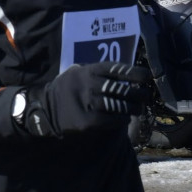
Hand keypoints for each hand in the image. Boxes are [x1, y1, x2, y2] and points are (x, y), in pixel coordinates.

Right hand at [23, 62, 150, 137]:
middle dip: (137, 93)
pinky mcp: (86, 121)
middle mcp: (88, 85)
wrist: (45, 110)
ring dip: (132, 108)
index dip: (134, 73)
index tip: (147, 76)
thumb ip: (98, 72)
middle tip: (146, 96)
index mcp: (88, 71)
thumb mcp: (77, 72)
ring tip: (138, 108)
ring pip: (118, 105)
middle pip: (120, 89)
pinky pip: (110, 120)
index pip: (115, 69)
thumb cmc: (68, 89)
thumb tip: (126, 74)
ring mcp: (87, 103)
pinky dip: (121, 120)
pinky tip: (125, 119)